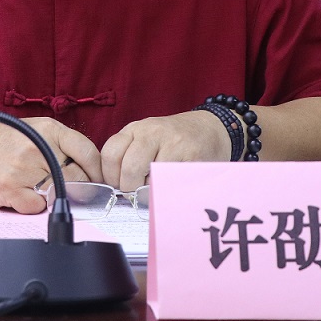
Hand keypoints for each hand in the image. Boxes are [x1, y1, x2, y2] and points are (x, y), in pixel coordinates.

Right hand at [0, 118, 102, 213]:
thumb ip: (63, 143)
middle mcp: (36, 147)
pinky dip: (34, 205)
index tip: (98, 180)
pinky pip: (37, 207)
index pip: (88, 152)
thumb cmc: (4, 140)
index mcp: (48, 129)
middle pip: (77, 178)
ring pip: (58, 193)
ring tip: (41, 186)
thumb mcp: (36, 129)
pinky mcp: (9, 190)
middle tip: (73, 190)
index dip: (97, 171)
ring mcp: (22, 169)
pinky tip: (24, 193)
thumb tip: (94, 169)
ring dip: (55, 195)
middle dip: (79, 187)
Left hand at [100, 110, 229, 191]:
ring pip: (151, 179)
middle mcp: (153, 132)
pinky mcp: (193, 158)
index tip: (117, 184)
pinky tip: (171, 185)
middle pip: (130, 169)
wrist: (210, 128)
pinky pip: (173, 182)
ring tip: (155, 187)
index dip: (110, 176)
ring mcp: (174, 144)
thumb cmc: (172, 138)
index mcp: (136, 129)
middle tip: (136, 192)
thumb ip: (128, 154)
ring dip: (150, 191)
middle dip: (130, 188)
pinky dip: (168, 190)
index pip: (110, 154)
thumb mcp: (145, 137)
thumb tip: (113, 186)